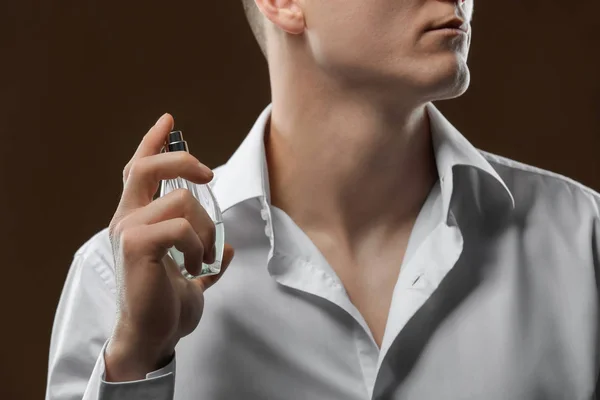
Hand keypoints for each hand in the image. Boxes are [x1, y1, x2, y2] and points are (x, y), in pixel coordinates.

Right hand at [104, 113, 234, 380]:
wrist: (154, 335)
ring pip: (181, 201)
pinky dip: (198, 245)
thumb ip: (205, 256)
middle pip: (149, 167)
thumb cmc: (167, 304)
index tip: (169, 120)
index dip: (153, 142)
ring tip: (201, 257)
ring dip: (205, 229)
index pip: (139, 171)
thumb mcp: (193, 273)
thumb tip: (227, 249)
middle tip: (208, 173)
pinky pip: (181, 227)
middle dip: (181, 159)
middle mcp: (126, 219)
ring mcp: (128, 231)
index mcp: (137, 220)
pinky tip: (193, 266)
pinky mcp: (135, 245)